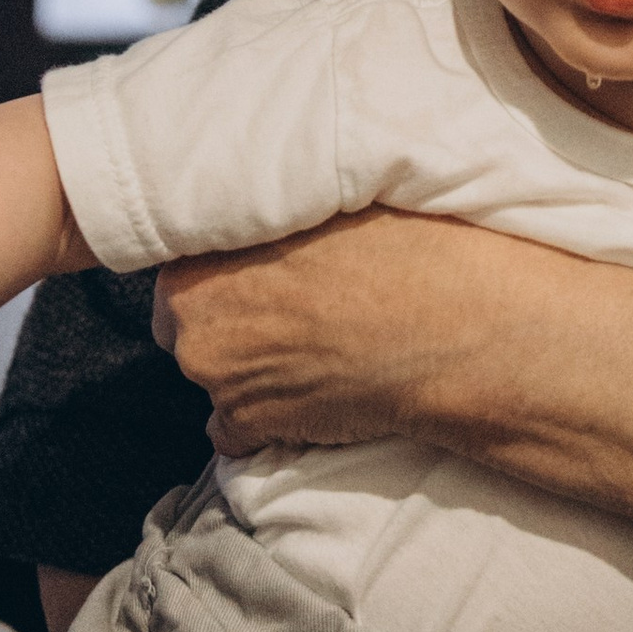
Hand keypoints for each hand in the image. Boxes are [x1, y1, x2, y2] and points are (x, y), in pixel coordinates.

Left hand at [156, 209, 477, 456]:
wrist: (447, 326)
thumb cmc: (400, 250)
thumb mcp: (328, 201)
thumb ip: (277, 213)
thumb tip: (274, 212)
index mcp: (203, 251)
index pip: (185, 267)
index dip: (229, 272)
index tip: (267, 275)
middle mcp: (192, 318)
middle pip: (192, 324)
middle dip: (232, 322)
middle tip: (294, 314)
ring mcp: (217, 378)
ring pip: (216, 376)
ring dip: (251, 371)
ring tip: (315, 355)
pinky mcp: (248, 425)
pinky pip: (234, 430)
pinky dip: (265, 421)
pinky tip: (313, 396)